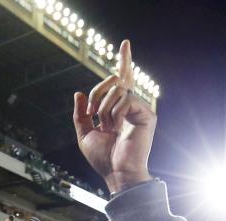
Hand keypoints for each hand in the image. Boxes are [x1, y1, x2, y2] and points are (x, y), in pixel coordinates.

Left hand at [72, 40, 155, 193]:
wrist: (116, 173)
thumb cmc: (103, 158)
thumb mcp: (84, 134)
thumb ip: (80, 114)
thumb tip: (78, 93)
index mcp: (118, 108)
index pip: (122, 79)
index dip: (124, 60)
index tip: (125, 43)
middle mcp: (131, 105)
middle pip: (116, 79)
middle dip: (97, 92)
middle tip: (92, 114)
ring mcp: (140, 109)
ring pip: (117, 89)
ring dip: (103, 108)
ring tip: (106, 127)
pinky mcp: (147, 114)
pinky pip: (125, 100)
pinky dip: (114, 113)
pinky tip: (115, 128)